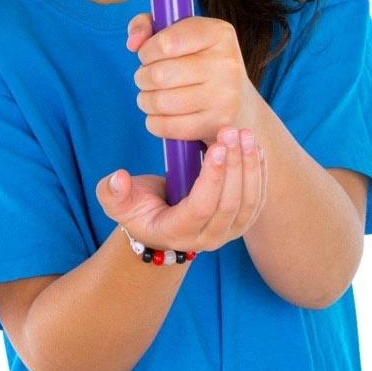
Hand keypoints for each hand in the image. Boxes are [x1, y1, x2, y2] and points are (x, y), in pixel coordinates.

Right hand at [96, 126, 267, 254]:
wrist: (161, 225)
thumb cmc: (139, 209)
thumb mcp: (118, 202)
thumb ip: (112, 192)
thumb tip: (118, 179)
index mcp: (177, 232)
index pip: (202, 207)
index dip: (212, 178)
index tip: (216, 147)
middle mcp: (207, 239)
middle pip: (230, 204)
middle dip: (235, 165)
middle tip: (232, 132)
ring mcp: (227, 233)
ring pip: (248, 202)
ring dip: (250, 166)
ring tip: (245, 135)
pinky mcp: (240, 223)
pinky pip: (257, 199)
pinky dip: (259, 173)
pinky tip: (255, 148)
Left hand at [126, 14, 260, 148]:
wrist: (239, 102)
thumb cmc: (198, 61)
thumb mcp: (177, 32)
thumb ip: (145, 25)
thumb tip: (133, 43)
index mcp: (218, 33)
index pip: (166, 44)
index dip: (146, 52)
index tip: (148, 56)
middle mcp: (226, 63)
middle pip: (160, 75)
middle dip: (142, 77)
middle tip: (146, 78)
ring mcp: (225, 96)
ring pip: (161, 102)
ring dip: (146, 100)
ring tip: (151, 96)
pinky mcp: (218, 124)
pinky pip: (167, 127)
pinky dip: (154, 122)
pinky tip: (160, 115)